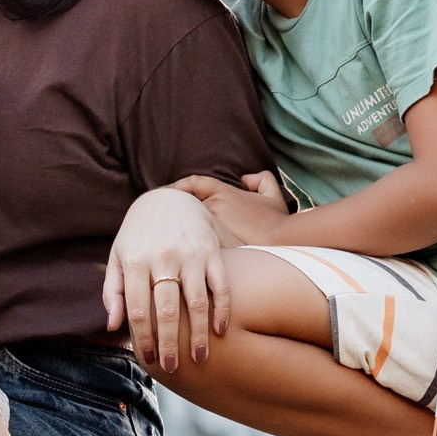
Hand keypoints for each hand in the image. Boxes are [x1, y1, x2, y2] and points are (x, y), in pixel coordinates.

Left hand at [103, 187, 230, 370]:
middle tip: (173, 367)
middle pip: (167, 311)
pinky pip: (220, 285)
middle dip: (170, 343)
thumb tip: (112, 327)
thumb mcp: (117, 257)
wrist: (167, 198)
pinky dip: (221, 310)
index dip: (144, 339)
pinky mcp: (211, 251)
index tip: (150, 361)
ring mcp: (189, 254)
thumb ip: (112, 291)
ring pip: (196, 302)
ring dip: (199, 334)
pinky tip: (220, 331)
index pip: (138, 310)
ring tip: (200, 357)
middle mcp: (162, 258)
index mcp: (135, 262)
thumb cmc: (138, 236)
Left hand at [171, 170, 291, 248]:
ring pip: (185, 228)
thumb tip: (244, 178)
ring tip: (160, 239)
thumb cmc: (278, 222)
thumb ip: (260, 179)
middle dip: (169, 212)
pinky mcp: (210, 248)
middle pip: (183, 208)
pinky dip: (182, 249)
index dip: (177, 186)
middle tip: (153, 216)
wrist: (283, 244)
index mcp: (223, 193)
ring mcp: (210, 228)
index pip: (193, 183)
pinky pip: (190, 246)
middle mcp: (213, 207)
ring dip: (173, 232)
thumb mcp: (273, 195)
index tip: (164, 193)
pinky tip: (176, 256)